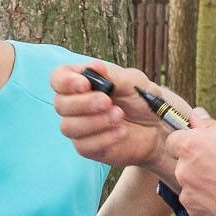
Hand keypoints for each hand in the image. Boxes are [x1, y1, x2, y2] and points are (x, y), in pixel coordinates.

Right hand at [49, 61, 183, 173]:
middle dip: (84, 103)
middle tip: (108, 102)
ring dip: (95, 122)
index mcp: (81, 83)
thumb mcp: (132, 82)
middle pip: (60, 104)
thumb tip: (94, 67)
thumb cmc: (142, 101)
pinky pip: (83, 145)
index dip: (66, 82)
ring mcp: (79, 128)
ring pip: (68, 127)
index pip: (58, 79)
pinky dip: (104, 138)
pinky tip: (122, 132)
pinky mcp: (87, 148)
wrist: (157, 128)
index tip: (85, 84)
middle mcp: (75, 105)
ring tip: (119, 116)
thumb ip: (112, 75)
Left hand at [173, 111, 215, 215]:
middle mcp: (185, 172)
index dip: (190, 142)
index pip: (175, 140)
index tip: (205, 146)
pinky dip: (212, 205)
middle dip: (200, 164)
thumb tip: (196, 116)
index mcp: (193, 147)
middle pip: (183, 165)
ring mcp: (191, 198)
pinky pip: (200, 207)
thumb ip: (213, 127)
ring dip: (205, 186)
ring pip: (192, 187)